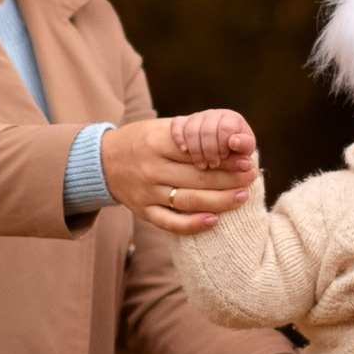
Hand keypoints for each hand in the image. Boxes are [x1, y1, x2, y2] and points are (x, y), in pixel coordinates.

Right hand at [101, 112, 259, 234]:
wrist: (102, 162)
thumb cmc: (140, 141)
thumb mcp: (160, 128)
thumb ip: (190, 133)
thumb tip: (229, 139)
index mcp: (157, 143)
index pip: (198, 151)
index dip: (225, 156)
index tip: (246, 159)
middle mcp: (151, 168)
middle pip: (198, 177)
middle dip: (230, 179)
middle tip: (252, 177)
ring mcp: (146, 192)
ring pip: (188, 200)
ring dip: (219, 201)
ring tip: (242, 197)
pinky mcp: (142, 211)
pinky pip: (170, 222)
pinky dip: (192, 224)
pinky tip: (213, 221)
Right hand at [169, 106, 257, 175]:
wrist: (220, 150)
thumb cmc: (234, 153)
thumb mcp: (242, 155)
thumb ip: (241, 154)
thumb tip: (238, 150)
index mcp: (232, 119)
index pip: (225, 128)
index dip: (223, 145)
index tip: (224, 157)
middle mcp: (214, 114)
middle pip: (207, 130)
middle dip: (210, 152)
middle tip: (213, 165)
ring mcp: (197, 117)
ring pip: (191, 130)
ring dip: (196, 151)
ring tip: (201, 165)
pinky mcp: (183, 123)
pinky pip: (177, 125)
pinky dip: (179, 138)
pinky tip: (184, 150)